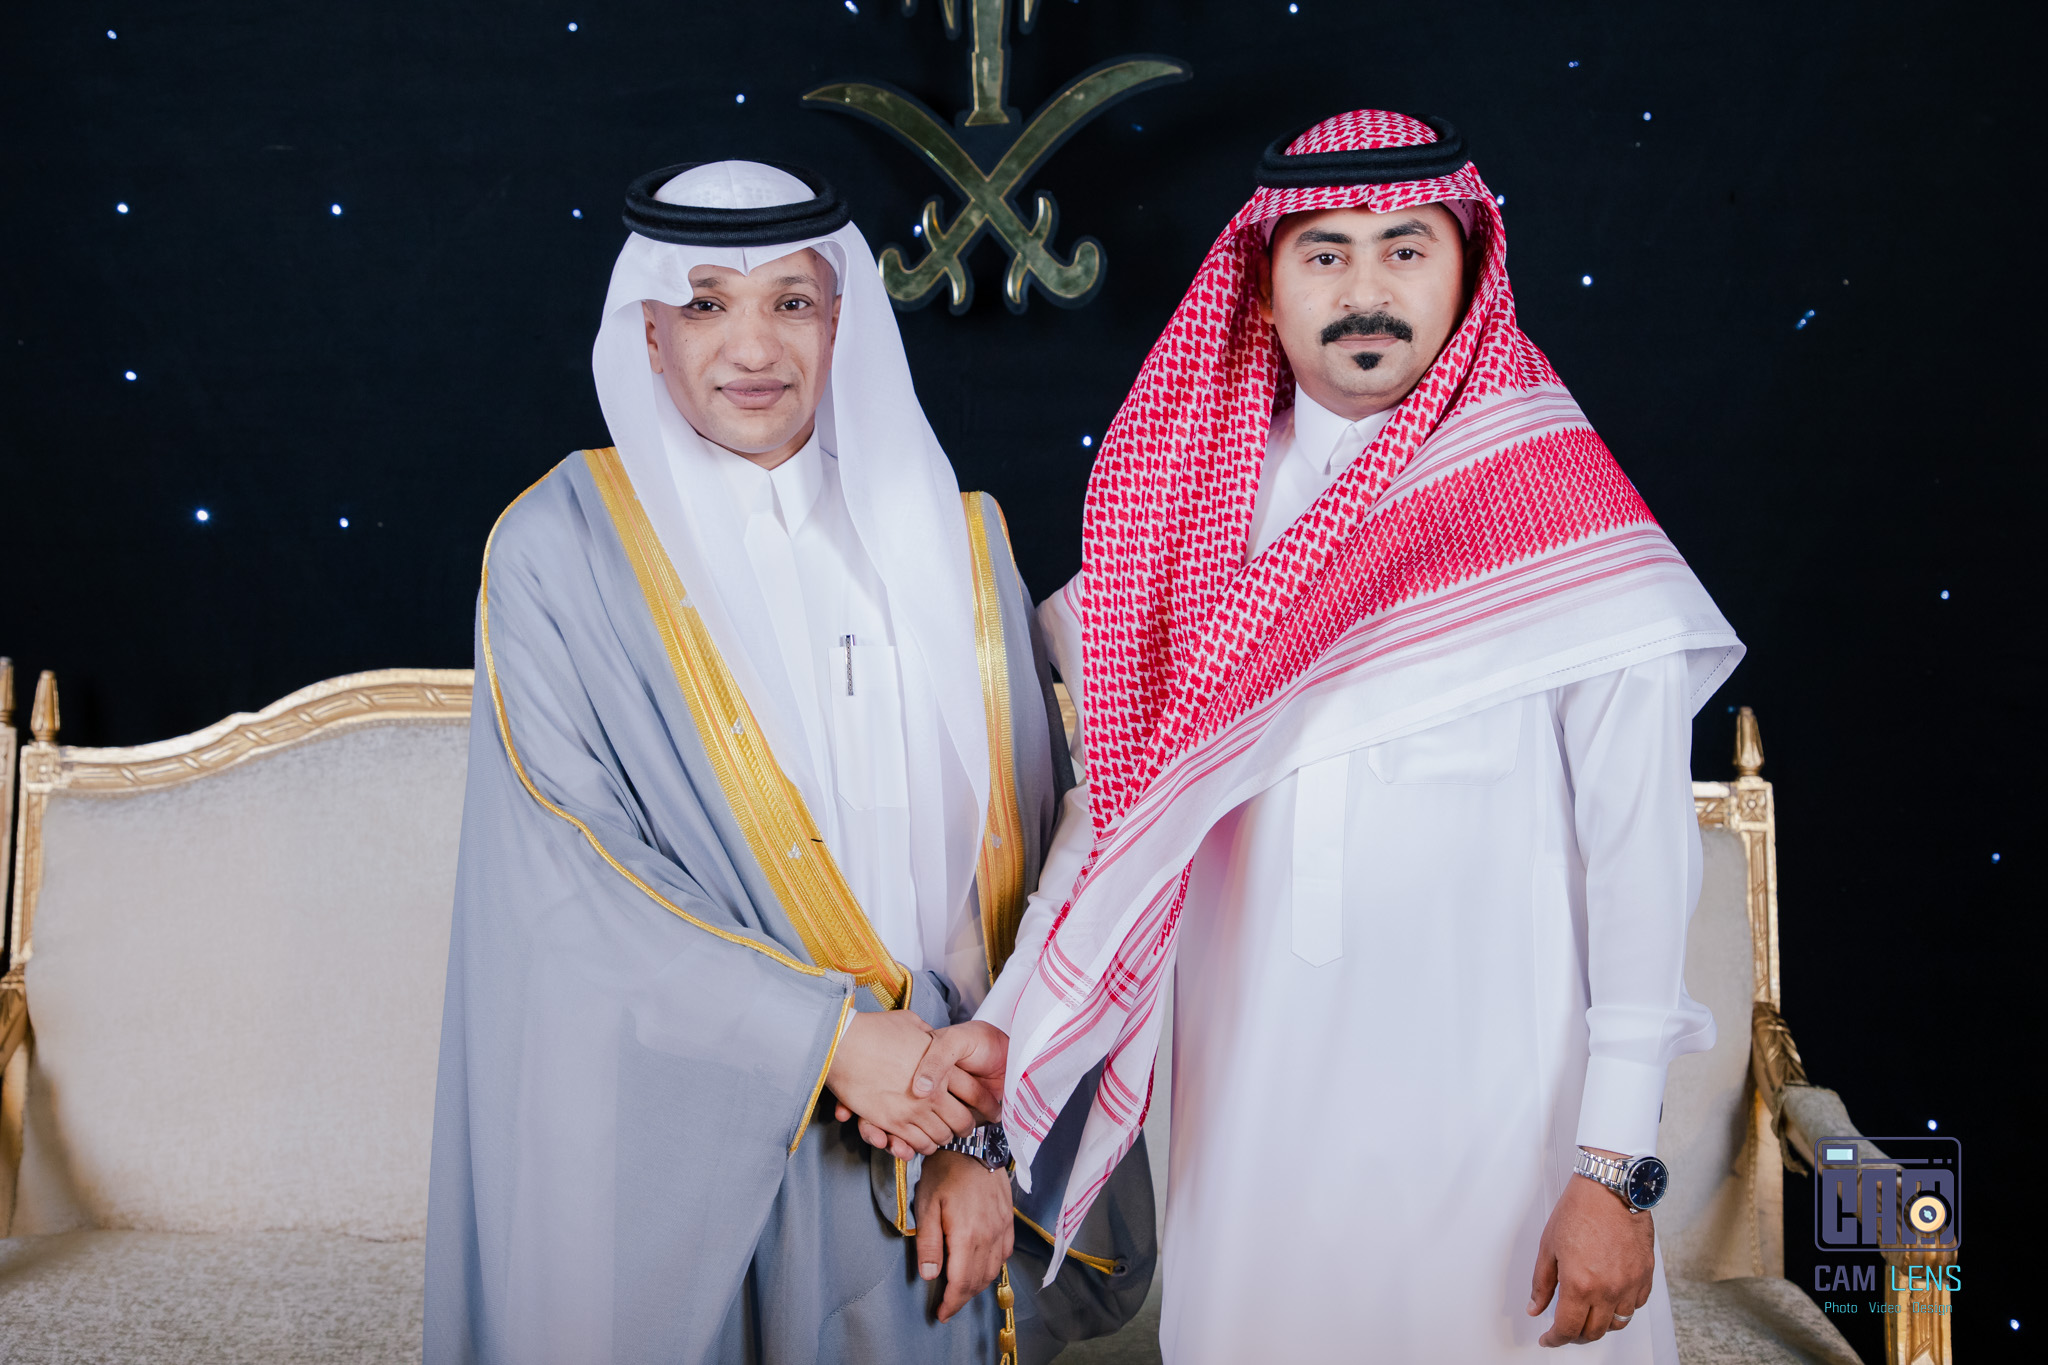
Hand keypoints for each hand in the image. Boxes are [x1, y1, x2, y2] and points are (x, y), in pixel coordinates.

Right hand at [825, 1012, 978, 1155]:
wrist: (842, 1044)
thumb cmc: (875, 1030)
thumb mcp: (911, 1023)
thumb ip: (928, 1034)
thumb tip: (931, 1035)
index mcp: (943, 1067)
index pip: (976, 1093)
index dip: (987, 1104)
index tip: (991, 1110)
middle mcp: (932, 1092)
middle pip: (962, 1121)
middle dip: (969, 1128)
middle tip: (970, 1129)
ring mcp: (912, 1110)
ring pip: (940, 1136)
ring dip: (945, 1139)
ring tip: (947, 1137)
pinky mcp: (892, 1123)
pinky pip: (916, 1143)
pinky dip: (923, 1146)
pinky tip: (924, 1143)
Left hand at [914, 1151, 1015, 1322]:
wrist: (973, 1144)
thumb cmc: (944, 1173)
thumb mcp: (927, 1206)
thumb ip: (928, 1244)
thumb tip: (930, 1276)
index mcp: (967, 1237)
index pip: (962, 1282)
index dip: (952, 1303)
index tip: (941, 1315)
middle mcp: (989, 1237)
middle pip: (979, 1280)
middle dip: (963, 1298)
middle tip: (949, 1306)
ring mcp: (1002, 1228)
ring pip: (994, 1269)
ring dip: (979, 1285)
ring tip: (963, 1291)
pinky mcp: (1008, 1219)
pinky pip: (1005, 1252)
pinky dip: (994, 1266)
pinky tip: (984, 1267)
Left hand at [1526, 1154, 1654, 1346]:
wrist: (1610, 1187)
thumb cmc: (1580, 1209)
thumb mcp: (1548, 1246)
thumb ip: (1542, 1283)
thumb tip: (1536, 1307)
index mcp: (1580, 1284)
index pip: (1567, 1328)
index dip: (1554, 1339)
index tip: (1548, 1339)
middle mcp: (1608, 1290)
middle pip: (1592, 1332)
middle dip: (1575, 1335)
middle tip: (1565, 1329)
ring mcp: (1629, 1284)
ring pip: (1616, 1323)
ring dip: (1600, 1325)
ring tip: (1587, 1315)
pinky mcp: (1645, 1276)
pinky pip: (1635, 1306)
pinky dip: (1621, 1309)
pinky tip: (1609, 1299)